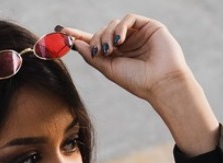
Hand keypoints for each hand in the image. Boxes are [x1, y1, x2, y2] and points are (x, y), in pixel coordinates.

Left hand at [57, 14, 190, 100]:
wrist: (161, 83)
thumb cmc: (137, 81)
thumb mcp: (109, 69)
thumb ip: (92, 56)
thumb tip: (74, 43)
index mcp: (115, 55)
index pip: (93, 41)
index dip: (77, 35)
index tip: (60, 30)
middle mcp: (124, 43)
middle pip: (101, 32)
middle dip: (95, 40)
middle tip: (98, 52)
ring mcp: (136, 34)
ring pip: (112, 24)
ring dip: (107, 35)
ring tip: (110, 50)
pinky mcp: (148, 26)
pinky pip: (128, 19)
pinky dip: (120, 28)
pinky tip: (120, 41)